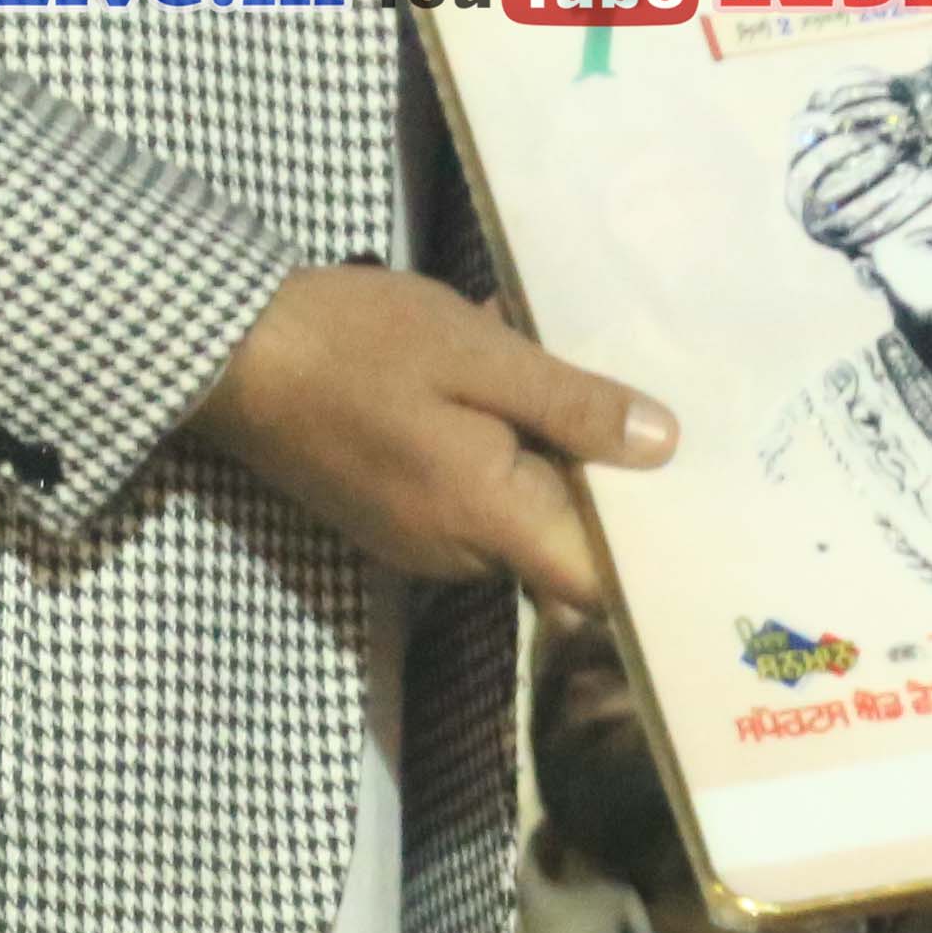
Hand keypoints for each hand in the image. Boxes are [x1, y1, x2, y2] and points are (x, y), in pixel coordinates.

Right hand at [190, 264, 669, 614]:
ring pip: (518, 518)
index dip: (653, 558)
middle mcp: (458, 556)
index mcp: (488, 520)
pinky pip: (473, 501)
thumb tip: (666, 445)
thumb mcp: (479, 353)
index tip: (701, 504)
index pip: (597, 587)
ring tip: (570, 377)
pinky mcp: (392, 518)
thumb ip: (573, 404)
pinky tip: (498, 384)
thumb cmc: (359, 344)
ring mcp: (419, 543)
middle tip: (653, 408)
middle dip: (603, 486)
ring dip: (546, 459)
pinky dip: (499, 454)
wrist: (230, 354)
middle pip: (562, 547)